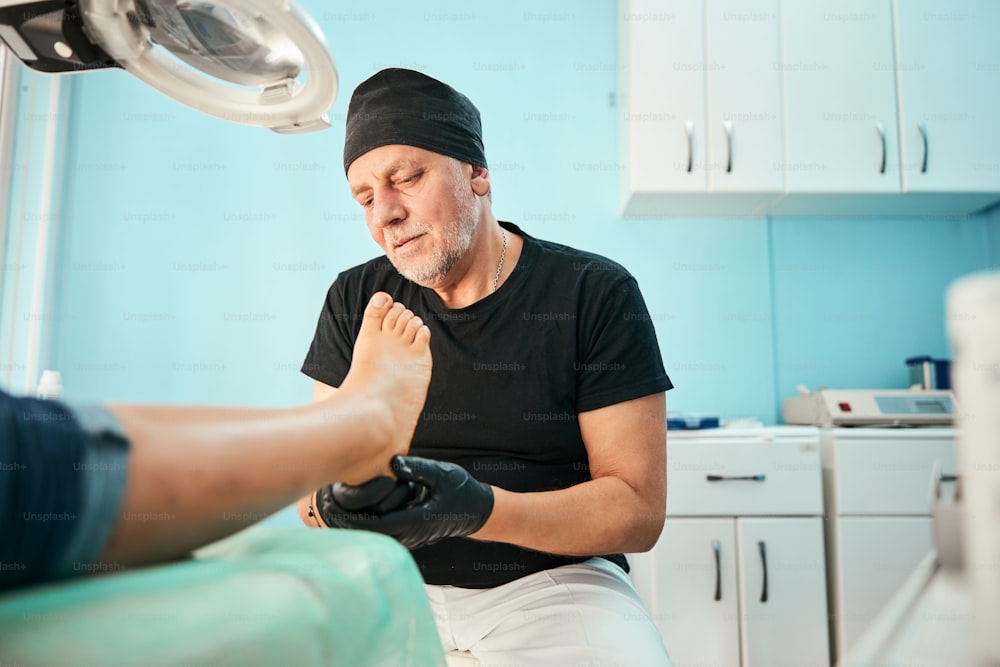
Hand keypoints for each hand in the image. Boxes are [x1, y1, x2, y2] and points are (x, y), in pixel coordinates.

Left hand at [314, 455, 493, 548]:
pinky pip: (375, 529)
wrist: (474, 510)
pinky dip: (358, 520)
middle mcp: (407, 533)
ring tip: (324, 502)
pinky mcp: (402, 531)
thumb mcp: (444, 474)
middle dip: (342, 520)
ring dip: (347, 521)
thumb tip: (393, 462)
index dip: (352, 517)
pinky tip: (342, 507)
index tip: (333, 503)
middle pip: (367, 533)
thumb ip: (419, 469)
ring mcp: (404, 535)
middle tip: (320, 501)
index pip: (377, 524)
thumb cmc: (460, 490)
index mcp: (416, 521)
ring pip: (369, 533)